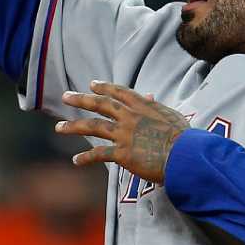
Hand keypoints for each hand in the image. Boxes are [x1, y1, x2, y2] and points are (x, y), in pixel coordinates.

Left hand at [56, 82, 189, 184]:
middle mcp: (130, 117)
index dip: (104, 88)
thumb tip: (149, 95)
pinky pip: (99, 154)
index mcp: (144, 106)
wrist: (186, 156)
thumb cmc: (185, 138)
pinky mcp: (122, 154)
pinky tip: (76, 160)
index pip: (120, 92)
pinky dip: (86, 157)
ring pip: (93, 126)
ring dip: (73, 127)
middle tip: (66, 97)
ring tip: (59, 128)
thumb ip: (156, 105)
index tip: (92, 85)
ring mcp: (124, 134)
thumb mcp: (171, 115)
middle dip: (81, 100)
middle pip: (100, 104)